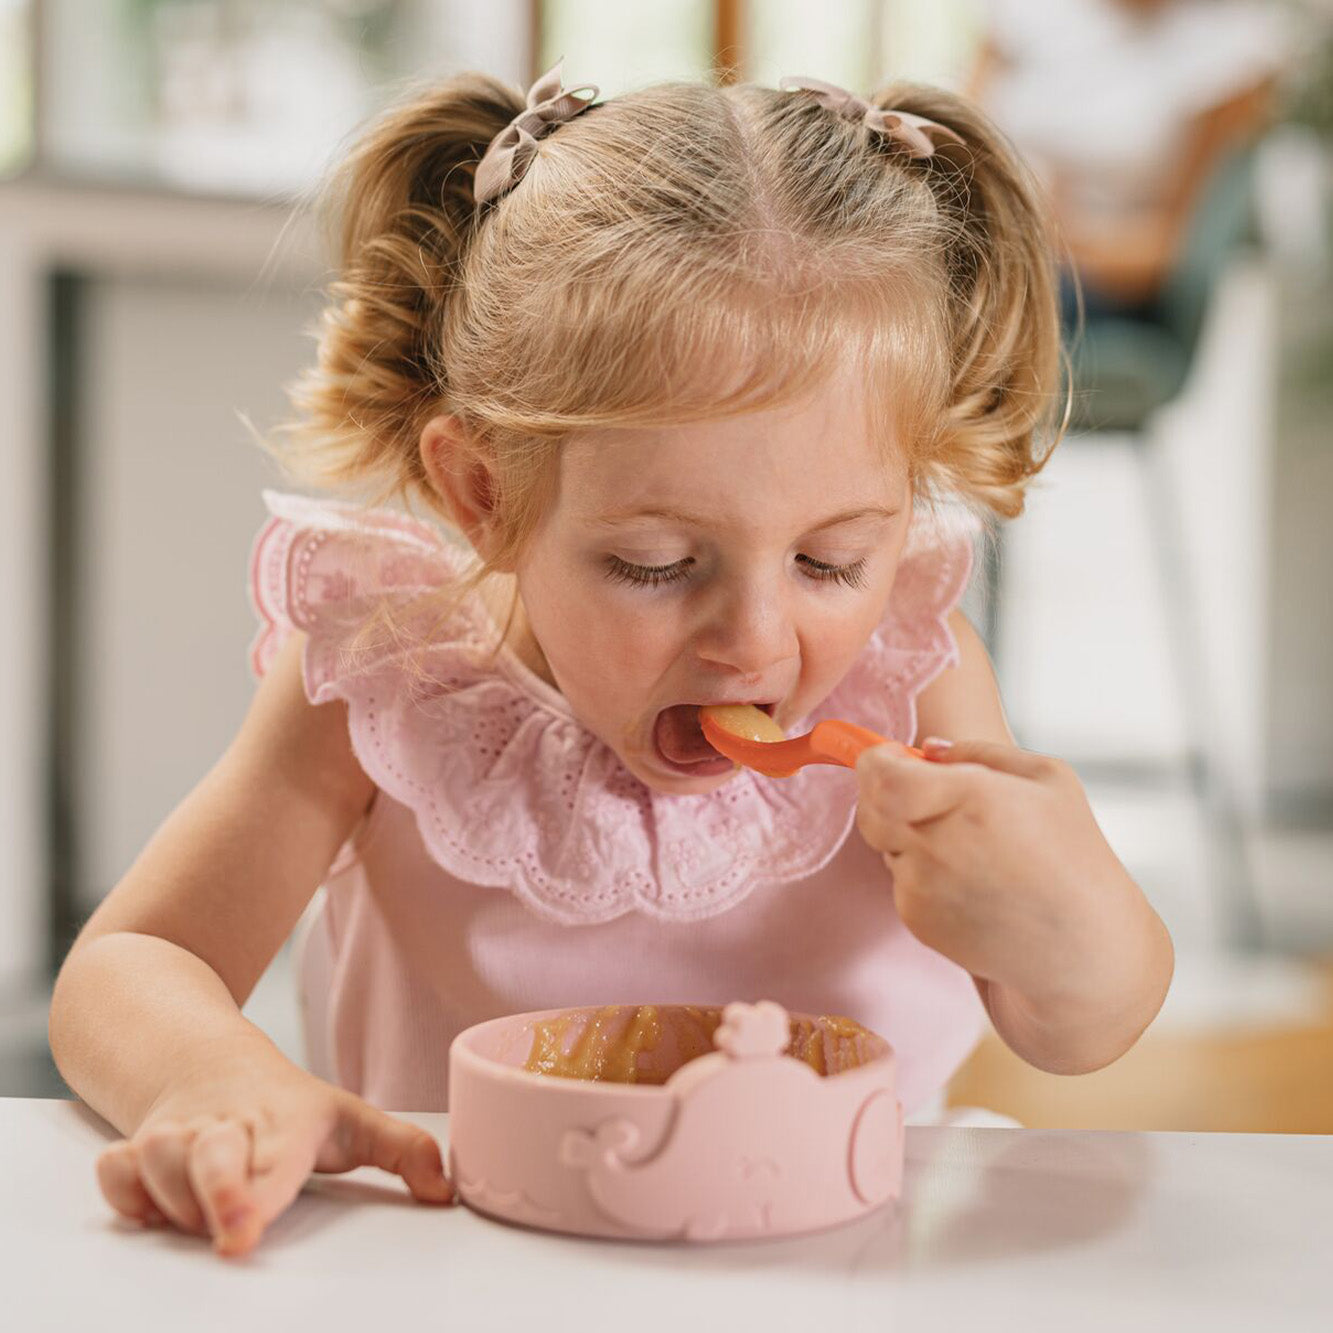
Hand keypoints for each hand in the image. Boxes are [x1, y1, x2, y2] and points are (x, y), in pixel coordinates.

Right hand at [95, 1035, 453, 1256]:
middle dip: (214, 1192)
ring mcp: (180, 1133)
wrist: (208, 1059)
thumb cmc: (288, 1105)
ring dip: (172, 1197)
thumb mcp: (352, 1121)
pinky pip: (115, 1170)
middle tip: (230, 1234)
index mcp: (287, 1122)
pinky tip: (149, 1200)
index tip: (248, 1230)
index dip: (258, 1193)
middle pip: (208, 1156)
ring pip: (158, 1164)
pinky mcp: (137, 1146)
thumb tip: (445, 1191)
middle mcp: (229, 1124)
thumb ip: (403, 1152)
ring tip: (200, 1210)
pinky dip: (124, 1190)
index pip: (276, 1158)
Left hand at [855, 738, 1142, 1007]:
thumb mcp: (1048, 780)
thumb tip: (927, 749)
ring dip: (906, 837)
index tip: (891, 758)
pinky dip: (920, 875)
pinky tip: (968, 883)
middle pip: (870, 810)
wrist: (1081, 947)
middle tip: (921, 797)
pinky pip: (899, 881)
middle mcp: (937, 844)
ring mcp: (922, 886)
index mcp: (969, 799)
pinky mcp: (917, 919)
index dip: (875, 762)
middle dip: (883, 796)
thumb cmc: (1072, 854)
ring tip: (965, 849)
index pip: (881, 776)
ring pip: (884, 845)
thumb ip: (980, 753)